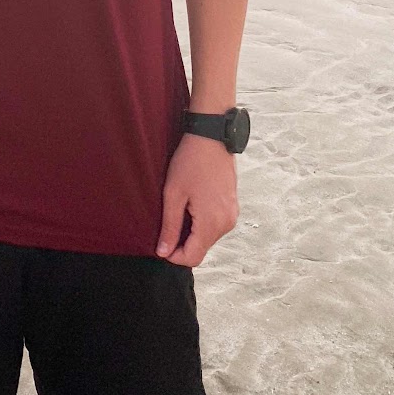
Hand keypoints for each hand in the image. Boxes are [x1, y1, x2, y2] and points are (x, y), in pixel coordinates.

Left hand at [155, 134, 238, 266]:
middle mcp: (226, 224)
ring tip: (178, 211)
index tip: (161, 243)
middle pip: (201, 249)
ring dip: (192, 233)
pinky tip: (190, 206)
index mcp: (211, 223)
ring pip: (208, 238)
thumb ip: (170, 226)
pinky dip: (201, 224)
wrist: (212, 137)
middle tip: (166, 224)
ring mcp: (232, 215)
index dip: (174, 256)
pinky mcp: (233, 206)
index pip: (193, 257)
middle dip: (182, 244)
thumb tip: (163, 252)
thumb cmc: (190, 162)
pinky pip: (216, 226)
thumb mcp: (173, 194)